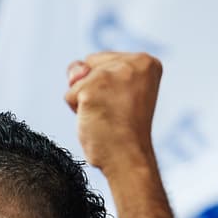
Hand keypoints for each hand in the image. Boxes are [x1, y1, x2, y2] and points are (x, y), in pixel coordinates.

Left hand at [63, 52, 161, 174]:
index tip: (124, 104)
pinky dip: (78, 113)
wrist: (129, 158)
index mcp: (146, 62)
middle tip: (115, 112)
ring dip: (84, 102)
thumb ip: (94, 71)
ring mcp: (112, 75)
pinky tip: (97, 121)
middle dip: (92, 89)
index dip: (105, 85)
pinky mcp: (93, 89)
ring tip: (106, 117)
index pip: (102, 60)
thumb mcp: (117, 90)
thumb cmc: (124, 130)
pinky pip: (70, 96)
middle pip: (88, 65)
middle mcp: (133, 63)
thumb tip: (74, 70)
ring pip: (78, 80)